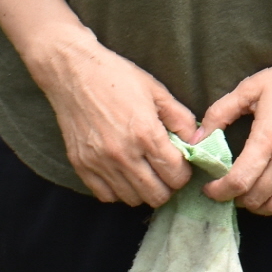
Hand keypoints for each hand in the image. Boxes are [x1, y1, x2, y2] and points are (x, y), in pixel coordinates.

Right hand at [28, 30, 197, 206]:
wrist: (73, 72)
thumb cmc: (117, 77)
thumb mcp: (157, 91)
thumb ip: (181, 119)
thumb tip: (197, 142)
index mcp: (146, 133)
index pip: (176, 175)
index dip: (184, 173)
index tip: (182, 164)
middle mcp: (123, 154)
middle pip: (156, 195)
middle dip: (167, 186)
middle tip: (166, 171)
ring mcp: (100, 163)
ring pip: (132, 199)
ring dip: (144, 190)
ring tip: (145, 171)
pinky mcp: (81, 166)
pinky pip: (106, 196)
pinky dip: (119, 190)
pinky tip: (123, 173)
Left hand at [199, 48, 271, 216]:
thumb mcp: (251, 88)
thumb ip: (219, 113)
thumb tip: (196, 140)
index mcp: (269, 137)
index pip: (239, 181)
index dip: (219, 192)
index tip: (211, 188)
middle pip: (257, 198)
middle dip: (237, 199)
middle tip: (231, 189)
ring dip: (260, 207)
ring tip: (252, 195)